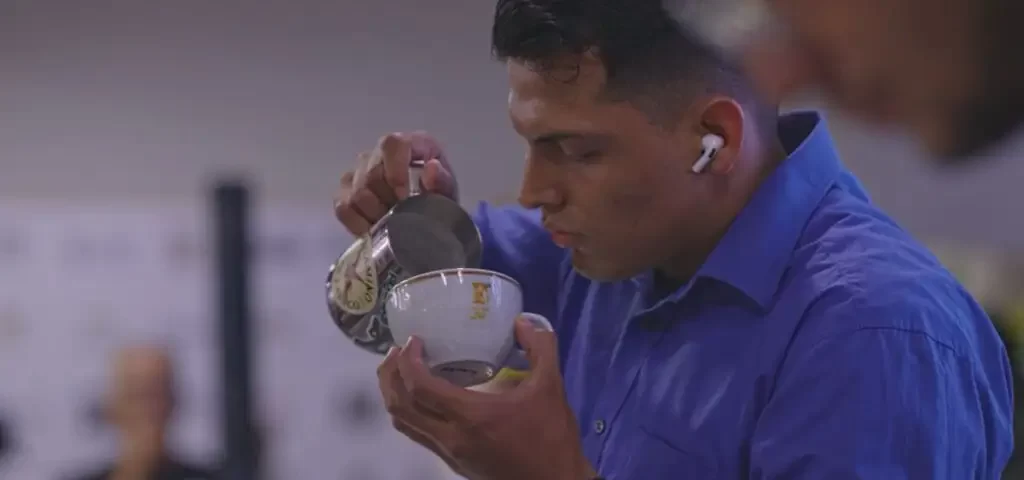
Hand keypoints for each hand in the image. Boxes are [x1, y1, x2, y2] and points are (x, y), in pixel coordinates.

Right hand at [334, 131, 458, 235]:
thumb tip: (432, 168)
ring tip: (391, 224)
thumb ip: (443, 181)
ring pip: (356, 192)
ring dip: (374, 214)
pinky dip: (357, 223)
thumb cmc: (438, 199)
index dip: (395, 170)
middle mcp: (381, 151)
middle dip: (386, 200)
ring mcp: (360, 169)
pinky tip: (373, 229)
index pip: (393, 145)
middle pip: (371, 173)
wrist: (427, 218)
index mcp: (411, 144)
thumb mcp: (448, 192)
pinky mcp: (346, 190)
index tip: (404, 197)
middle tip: (401, 217)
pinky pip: (343, 207)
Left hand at [378, 317, 596, 479]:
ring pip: (404, 424)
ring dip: (395, 395)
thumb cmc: (551, 437)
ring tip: (402, 371)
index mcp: (470, 416)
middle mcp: (450, 437)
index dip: (408, 361)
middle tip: (397, 352)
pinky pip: (418, 435)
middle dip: (390, 376)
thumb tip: (522, 321)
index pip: (420, 387)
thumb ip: (540, 348)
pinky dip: (409, 412)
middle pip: (399, 406)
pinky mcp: (453, 463)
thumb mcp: (551, 387)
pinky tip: (424, 398)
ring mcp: (449, 453)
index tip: (413, 340)